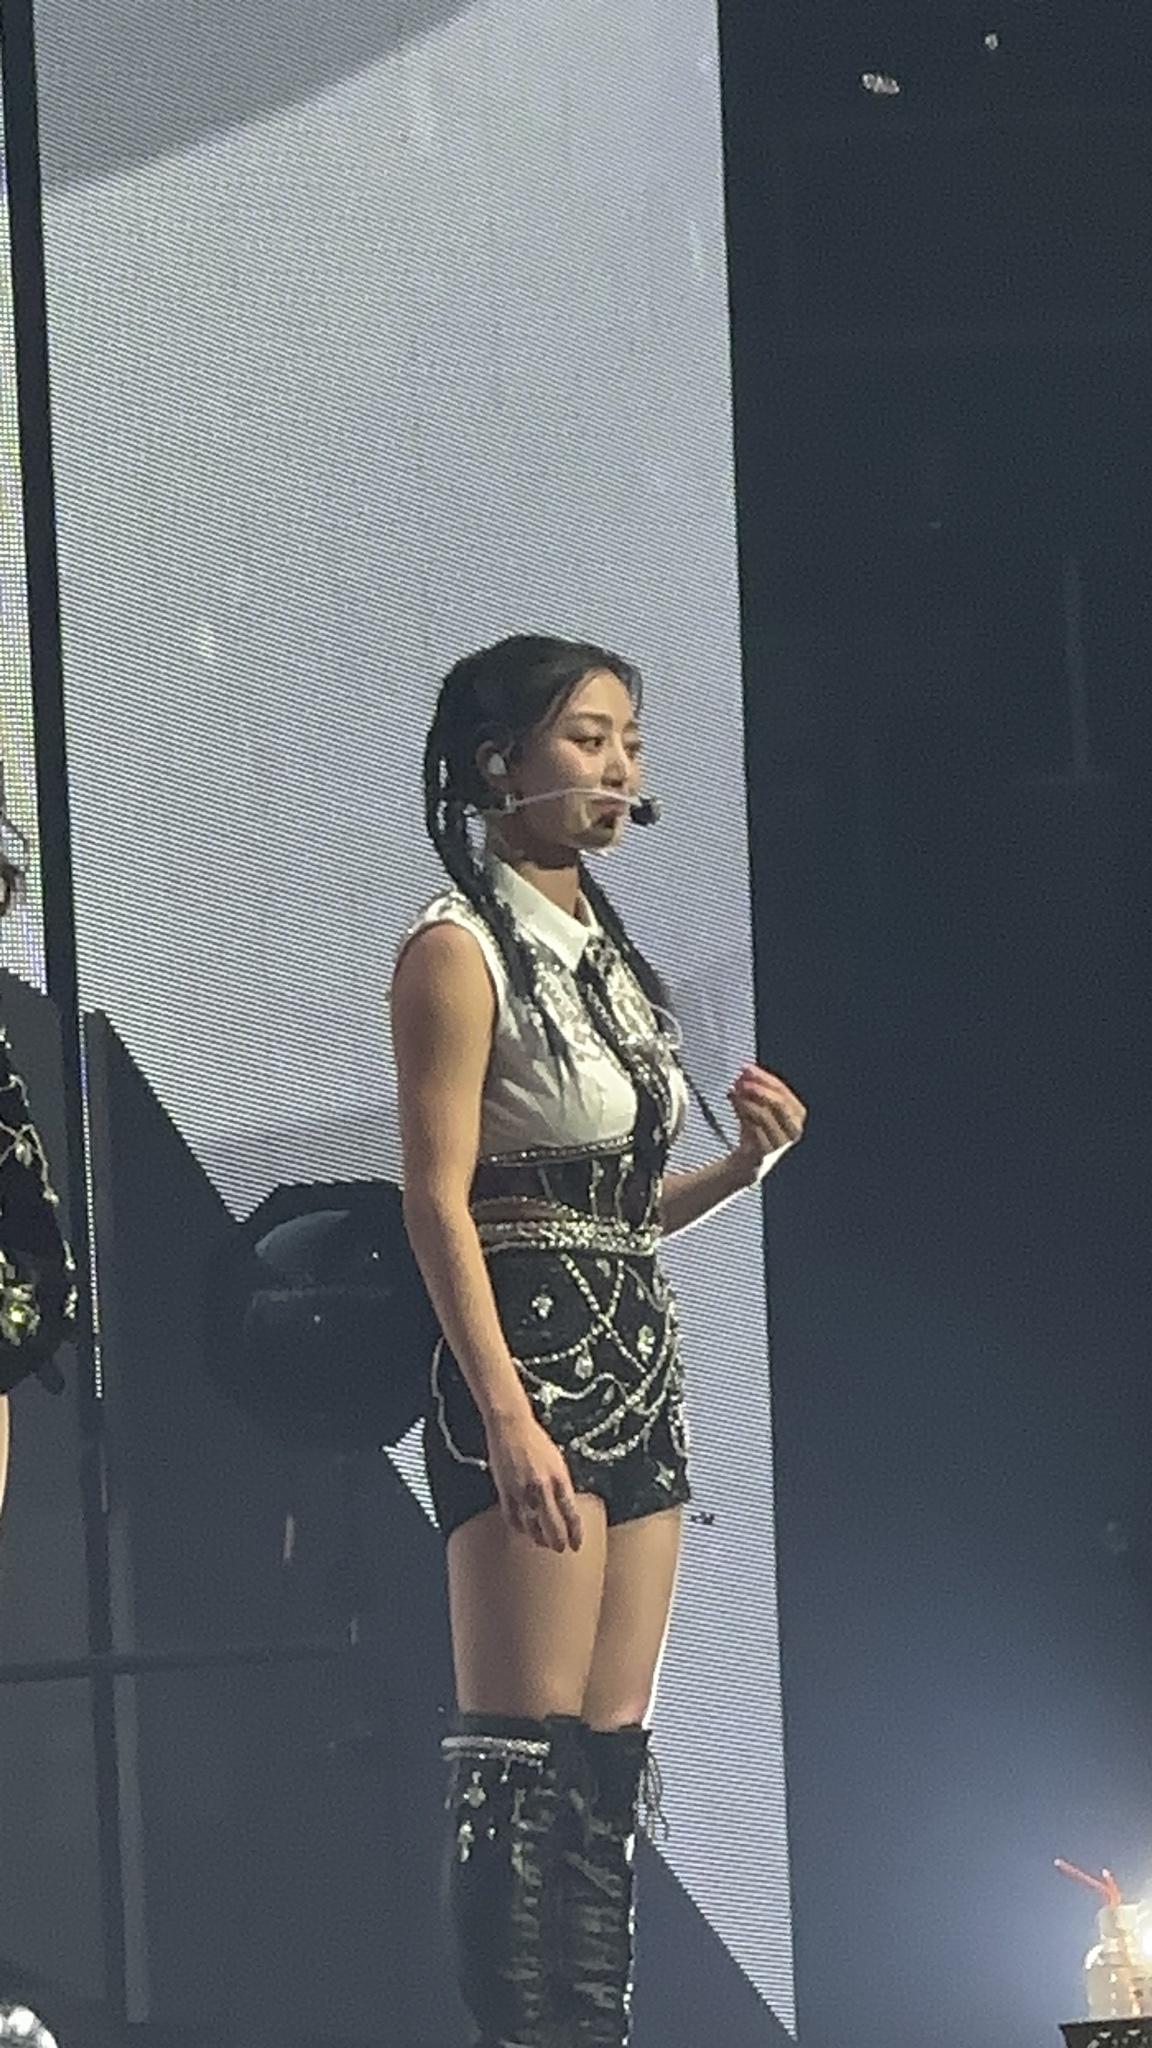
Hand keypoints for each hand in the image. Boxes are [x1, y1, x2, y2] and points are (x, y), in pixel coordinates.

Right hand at [485, 1411, 583, 1552]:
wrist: (511, 1426)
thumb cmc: (537, 1441)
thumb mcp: (557, 1462)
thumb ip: (561, 1486)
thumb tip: (564, 1508)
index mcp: (559, 1479)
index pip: (571, 1514)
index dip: (575, 1534)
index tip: (576, 1545)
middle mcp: (542, 1488)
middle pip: (552, 1526)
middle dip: (558, 1542)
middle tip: (560, 1549)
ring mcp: (522, 1491)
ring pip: (531, 1526)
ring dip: (538, 1538)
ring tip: (542, 1542)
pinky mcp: (505, 1491)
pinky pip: (512, 1518)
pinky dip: (519, 1527)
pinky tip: (523, 1529)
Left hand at [727, 1063, 807, 1182]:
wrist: (747, 1163)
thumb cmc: (755, 1131)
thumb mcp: (756, 1107)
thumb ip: (752, 1090)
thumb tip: (744, 1071)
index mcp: (797, 1115)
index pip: (783, 1091)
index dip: (764, 1078)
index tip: (746, 1068)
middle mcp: (794, 1130)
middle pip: (778, 1103)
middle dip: (758, 1089)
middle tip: (740, 1080)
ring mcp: (781, 1144)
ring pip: (765, 1116)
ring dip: (747, 1100)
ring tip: (733, 1091)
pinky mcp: (765, 1153)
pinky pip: (753, 1130)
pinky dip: (742, 1113)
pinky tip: (734, 1103)